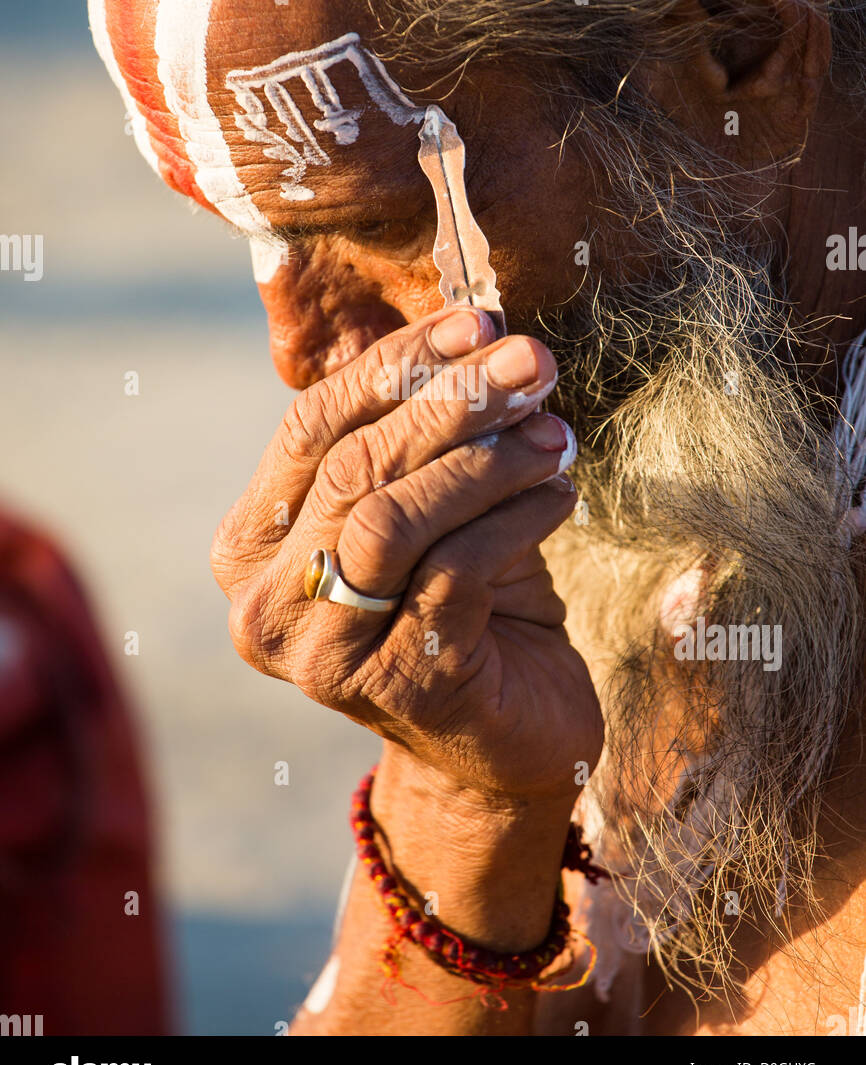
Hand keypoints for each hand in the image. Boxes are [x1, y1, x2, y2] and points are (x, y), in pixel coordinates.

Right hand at [211, 308, 603, 802]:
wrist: (502, 742)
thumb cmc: (464, 604)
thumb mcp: (427, 509)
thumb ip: (421, 437)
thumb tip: (480, 332)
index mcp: (252, 545)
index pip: (309, 428)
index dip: (396, 367)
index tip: (480, 322)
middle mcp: (266, 604)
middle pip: (351, 469)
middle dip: (450, 403)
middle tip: (532, 362)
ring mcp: (325, 654)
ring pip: (392, 520)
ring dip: (484, 460)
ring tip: (552, 431)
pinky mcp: (399, 687)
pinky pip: (457, 572)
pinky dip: (516, 518)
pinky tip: (560, 494)